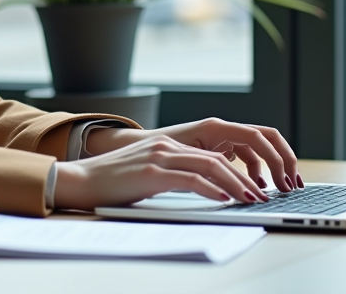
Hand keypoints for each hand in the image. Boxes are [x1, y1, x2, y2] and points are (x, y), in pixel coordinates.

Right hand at [53, 133, 270, 210]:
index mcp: (168, 146)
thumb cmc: (114, 183)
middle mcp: (167, 147)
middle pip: (217, 159)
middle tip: (262, 195)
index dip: (238, 170)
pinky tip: (223, 199)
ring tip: (251, 199)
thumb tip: (206, 186)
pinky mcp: (153, 172)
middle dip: (245, 178)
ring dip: (236, 185)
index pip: (213, 154)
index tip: (254, 186)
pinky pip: (191, 179)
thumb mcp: (149, 172)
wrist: (83, 181)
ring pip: (210, 167)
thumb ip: (175, 173)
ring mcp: (160, 157)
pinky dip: (212, 189)